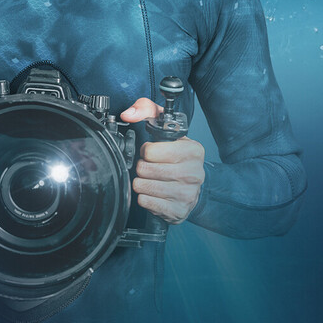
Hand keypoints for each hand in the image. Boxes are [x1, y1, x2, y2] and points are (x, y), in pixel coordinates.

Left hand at [119, 97, 205, 223]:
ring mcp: (187, 194)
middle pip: (145, 170)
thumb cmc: (177, 157)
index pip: (150, 151)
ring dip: (142, 183)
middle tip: (150, 168)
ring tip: (151, 180)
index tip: (153, 153)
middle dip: (142, 168)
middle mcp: (193, 173)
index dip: (146, 151)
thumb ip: (147, 111)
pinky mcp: (178, 211)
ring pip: (143, 186)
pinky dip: (145, 198)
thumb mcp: (167, 130)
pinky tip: (154, 193)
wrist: (194, 187)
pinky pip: (145, 202)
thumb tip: (128, 113)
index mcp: (193, 151)